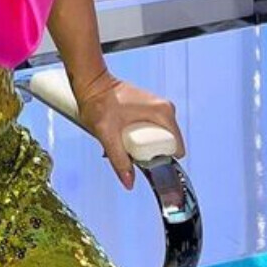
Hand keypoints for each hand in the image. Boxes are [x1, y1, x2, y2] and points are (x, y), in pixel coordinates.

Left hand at [72, 69, 184, 190]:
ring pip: (157, 139)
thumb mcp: (107, 134)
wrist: (90, 83)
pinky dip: (138, 137)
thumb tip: (130, 183)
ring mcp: (157, 108)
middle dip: (148, 154)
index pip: (176, 148)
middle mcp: (165, 109)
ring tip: (121, 141)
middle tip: (126, 148)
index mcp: (164, 112)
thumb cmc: (98, 102)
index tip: (142, 160)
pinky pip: (151, 131)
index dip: (161, 159)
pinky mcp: (149, 109)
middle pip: (165, 145)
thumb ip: (119, 160)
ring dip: (141, 146)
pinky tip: (122, 136)